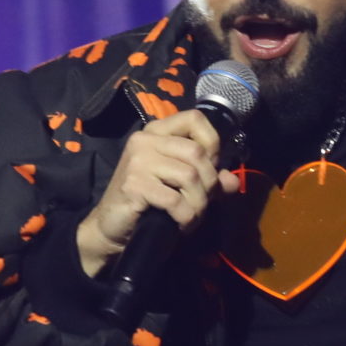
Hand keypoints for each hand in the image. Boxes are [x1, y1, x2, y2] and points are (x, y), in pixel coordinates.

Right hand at [77, 109, 239, 275]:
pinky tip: (181, 224)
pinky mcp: (134, 184)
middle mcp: (145, 140)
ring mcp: (137, 160)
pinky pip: (176, 200)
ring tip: (191, 216)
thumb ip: (208, 179)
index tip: (209, 168)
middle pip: (197, 152)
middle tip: (201, 203)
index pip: (194, 119)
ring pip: (190, 177)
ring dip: (198, 204)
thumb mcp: (180, 186)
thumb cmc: (147, 202)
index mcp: (156, 132)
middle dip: (209, 183)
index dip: (212, 142)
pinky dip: (186, 216)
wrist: (111, 227)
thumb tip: (234, 182)